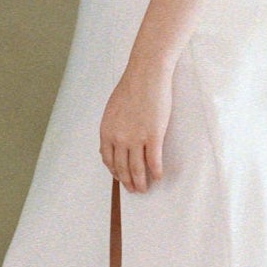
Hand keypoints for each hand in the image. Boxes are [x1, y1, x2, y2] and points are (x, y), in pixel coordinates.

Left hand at [100, 57, 173, 190]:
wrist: (146, 76)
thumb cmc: (130, 88)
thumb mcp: (112, 109)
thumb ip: (112, 128)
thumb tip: (114, 142)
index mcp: (107, 132)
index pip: (108, 159)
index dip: (114, 172)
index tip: (120, 178)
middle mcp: (119, 139)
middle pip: (122, 168)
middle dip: (128, 182)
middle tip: (134, 189)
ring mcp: (137, 139)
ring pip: (138, 168)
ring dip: (141, 182)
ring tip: (145, 189)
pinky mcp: (154, 136)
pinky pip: (154, 161)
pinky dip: (156, 171)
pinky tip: (159, 176)